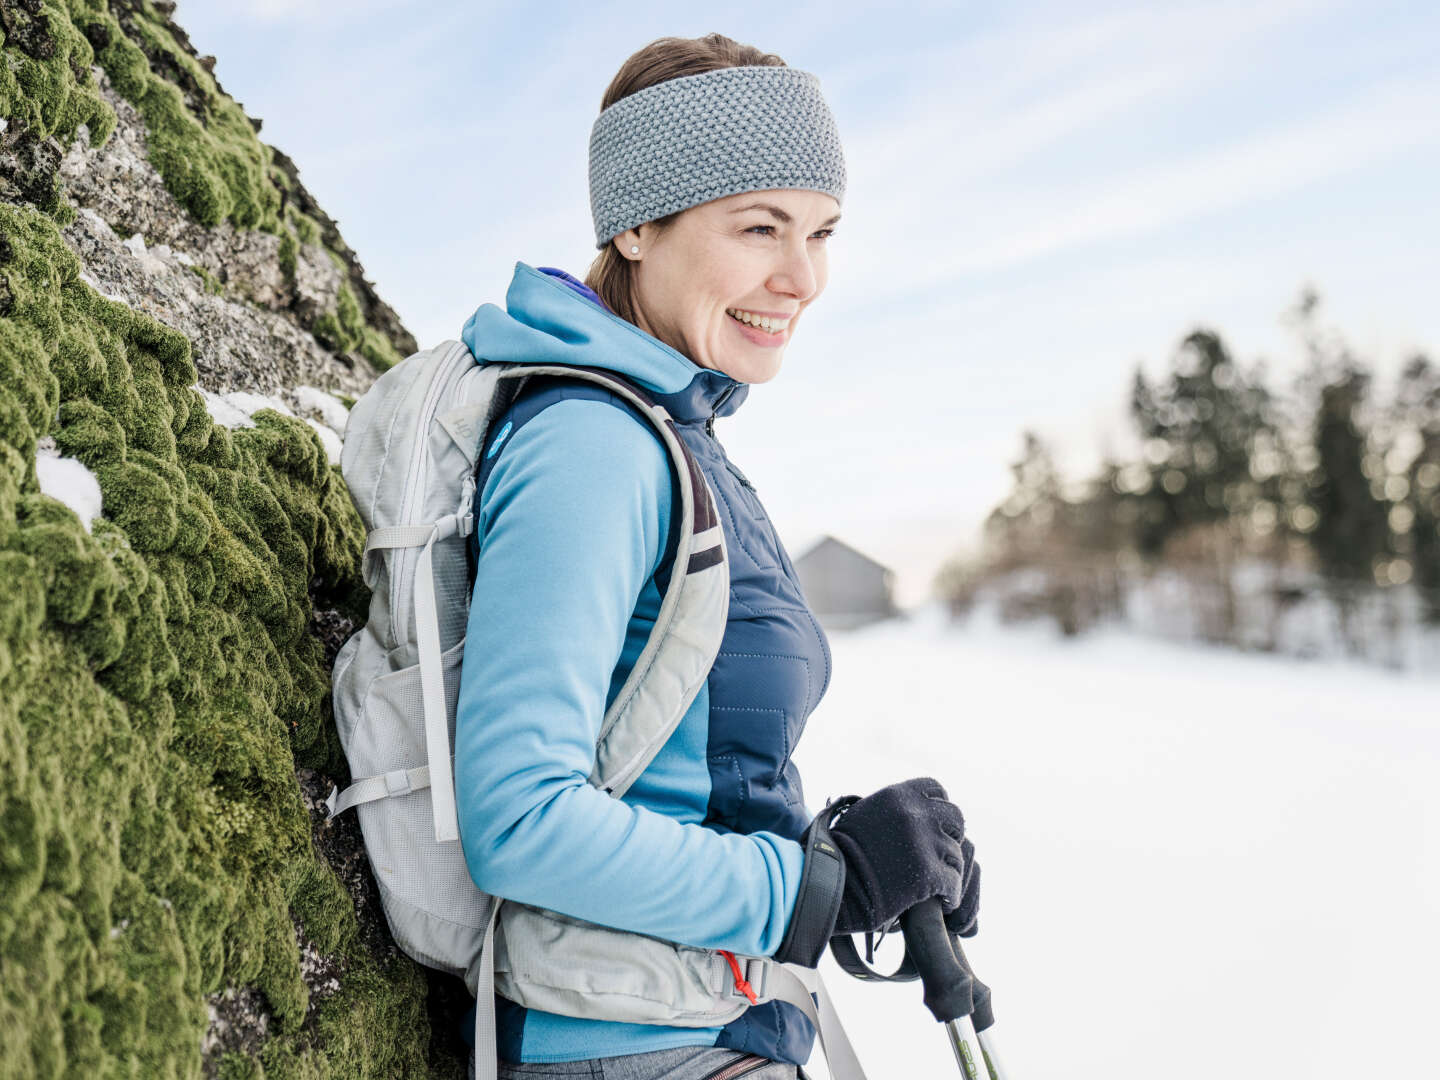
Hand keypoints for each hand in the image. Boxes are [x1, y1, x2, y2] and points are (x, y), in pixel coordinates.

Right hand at [828, 777, 979, 935]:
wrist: (825, 885)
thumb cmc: (838, 854)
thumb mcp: (864, 815)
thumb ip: (891, 810)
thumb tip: (908, 810)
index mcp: (897, 795)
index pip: (936, 789)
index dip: (937, 809)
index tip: (933, 826)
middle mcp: (914, 812)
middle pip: (955, 818)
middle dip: (949, 837)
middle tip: (939, 856)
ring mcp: (923, 843)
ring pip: (957, 854)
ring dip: (950, 870)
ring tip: (939, 885)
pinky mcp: (928, 874)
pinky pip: (954, 883)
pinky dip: (950, 895)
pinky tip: (942, 902)